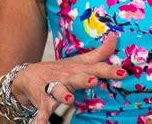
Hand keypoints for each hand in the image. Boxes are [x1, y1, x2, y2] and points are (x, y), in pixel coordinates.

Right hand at [11, 31, 126, 123]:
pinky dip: (41, 119)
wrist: (28, 76)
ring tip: (68, 99)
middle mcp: (66, 77)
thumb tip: (115, 36)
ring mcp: (52, 88)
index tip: (123, 72)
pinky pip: (42, 112)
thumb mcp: (80, 61)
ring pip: (58, 91)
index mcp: (78, 69)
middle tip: (93, 81)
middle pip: (76, 78)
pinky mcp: (41, 101)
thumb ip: (100, 53)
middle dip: (84, 79)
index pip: (96, 68)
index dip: (109, 70)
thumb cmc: (61, 70)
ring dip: (62, 95)